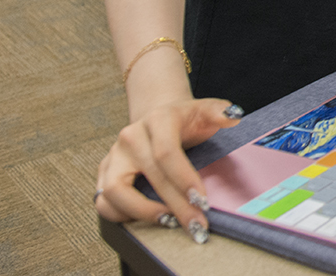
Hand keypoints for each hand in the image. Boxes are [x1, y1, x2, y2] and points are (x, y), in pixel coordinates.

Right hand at [94, 98, 241, 238]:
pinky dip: (121, 215)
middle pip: (150, 177)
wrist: (157, 116)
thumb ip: (219, 112)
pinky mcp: (104, 172)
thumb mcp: (205, 110)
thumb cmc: (184, 119)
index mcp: (158, 120)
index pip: (166, 153)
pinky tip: (147, 220)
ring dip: (142, 213)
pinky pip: (103, 201)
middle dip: (175, 206)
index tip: (202, 201)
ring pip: (114, 192)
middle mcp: (131, 137)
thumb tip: (232, 116)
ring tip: (170, 223)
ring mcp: (114, 155)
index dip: (184, 179)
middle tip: (197, 225)